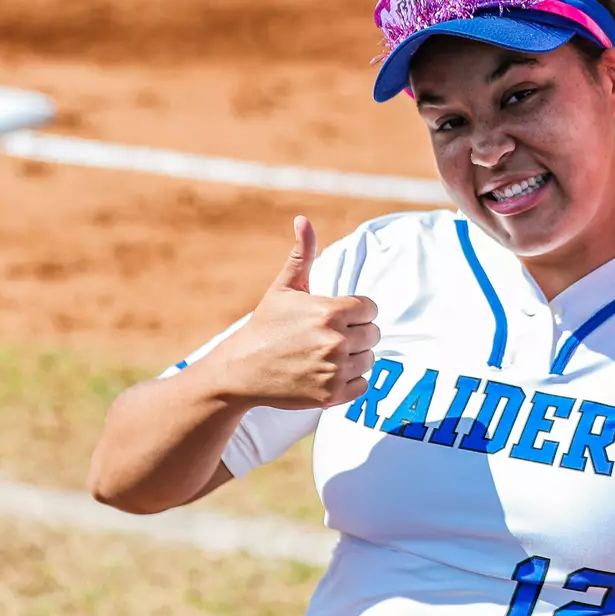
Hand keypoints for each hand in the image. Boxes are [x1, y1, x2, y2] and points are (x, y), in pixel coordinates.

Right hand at [207, 216, 379, 410]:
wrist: (241, 370)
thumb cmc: (265, 326)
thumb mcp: (284, 287)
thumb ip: (302, 254)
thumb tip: (303, 219)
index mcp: (331, 311)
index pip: (370, 309)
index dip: (354, 313)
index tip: (333, 318)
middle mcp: (337, 340)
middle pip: (374, 334)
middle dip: (355, 335)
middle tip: (326, 339)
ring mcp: (335, 370)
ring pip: (369, 360)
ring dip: (353, 359)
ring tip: (323, 356)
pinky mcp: (333, 396)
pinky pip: (363, 385)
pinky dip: (349, 382)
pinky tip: (325, 375)